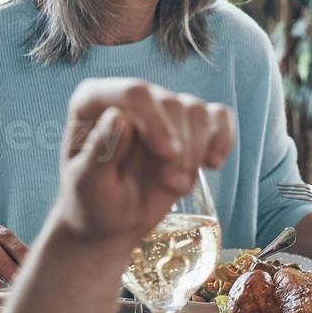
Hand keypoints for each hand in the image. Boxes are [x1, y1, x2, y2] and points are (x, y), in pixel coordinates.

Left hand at [49, 80, 233, 246]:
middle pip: (171, 102)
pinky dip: (223, 139)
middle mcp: (131, 99)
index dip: (155, 120)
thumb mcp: (88, 184)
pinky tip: (212, 164)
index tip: (168, 155)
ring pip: (196, 110)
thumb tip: (118, 116)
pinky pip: (219, 117)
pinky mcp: (190, 125)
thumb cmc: (94, 201)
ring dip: (196, 152)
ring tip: (179, 187)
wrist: (115, 220)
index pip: (134, 92)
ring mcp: (163, 111)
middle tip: (173, 187)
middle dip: (180, 148)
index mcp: (96, 102)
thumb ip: (100, 151)